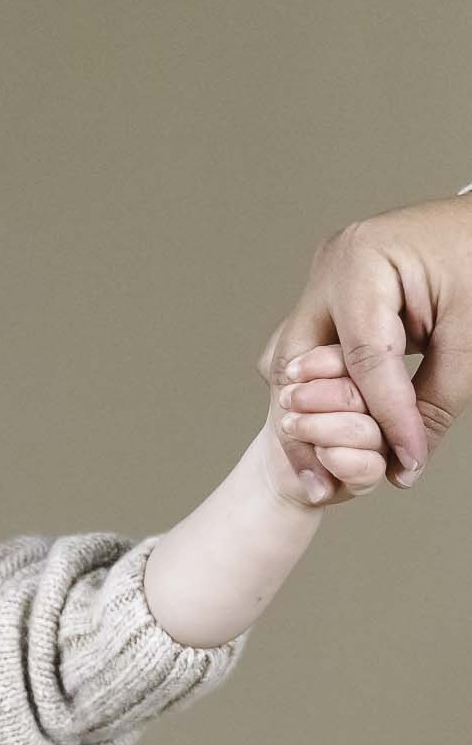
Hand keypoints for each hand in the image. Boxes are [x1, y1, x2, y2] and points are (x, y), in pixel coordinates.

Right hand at [256, 195, 471, 491]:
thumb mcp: (467, 336)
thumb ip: (434, 403)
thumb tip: (404, 468)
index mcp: (361, 261)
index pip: (365, 358)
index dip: (385, 418)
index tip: (406, 462)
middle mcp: (329, 268)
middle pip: (298, 366)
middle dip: (314, 427)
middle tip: (328, 484)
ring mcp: (322, 282)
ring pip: (291, 366)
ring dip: (308, 416)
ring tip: (328, 468)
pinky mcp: (329, 300)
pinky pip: (307, 357)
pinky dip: (318, 396)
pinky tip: (336, 432)